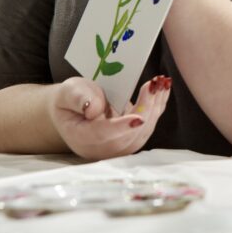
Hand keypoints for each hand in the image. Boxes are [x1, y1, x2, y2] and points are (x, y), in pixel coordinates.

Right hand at [49, 75, 170, 160]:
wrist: (75, 110)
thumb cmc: (70, 100)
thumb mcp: (68, 92)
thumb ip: (78, 98)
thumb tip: (92, 109)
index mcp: (81, 137)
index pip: (102, 135)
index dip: (121, 128)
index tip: (139, 118)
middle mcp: (100, 149)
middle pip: (128, 136)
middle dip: (145, 109)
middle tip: (155, 84)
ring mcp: (117, 148)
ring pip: (142, 133)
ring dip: (155, 107)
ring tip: (161, 83)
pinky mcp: (130, 142)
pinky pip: (147, 129)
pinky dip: (157, 109)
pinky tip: (163, 91)